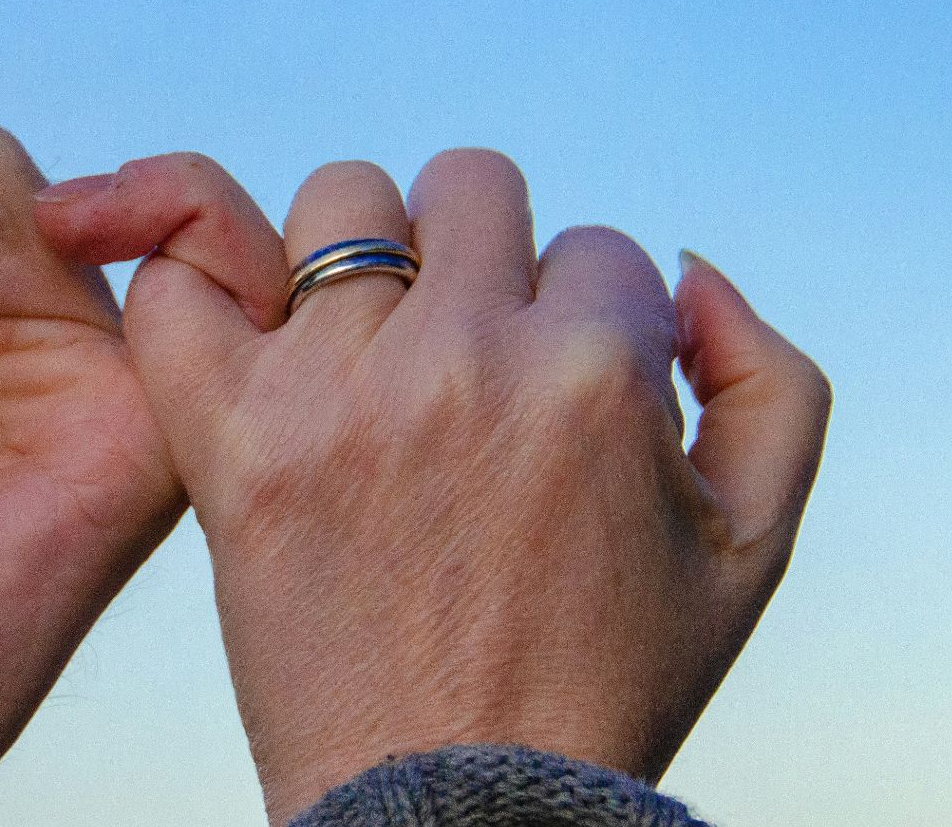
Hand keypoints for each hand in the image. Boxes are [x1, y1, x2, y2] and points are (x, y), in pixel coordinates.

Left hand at [37, 151, 831, 822]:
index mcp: (599, 371)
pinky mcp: (232, 441)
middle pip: (468, 186)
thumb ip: (768, 378)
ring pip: (340, 205)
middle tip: (466, 353)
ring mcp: (337, 393)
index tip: (558, 401)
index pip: (595, 247)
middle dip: (484, 258)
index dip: (588, 323)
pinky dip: (200, 283)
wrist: (453, 805)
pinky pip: (183, 289)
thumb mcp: (755, 545)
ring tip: (368, 352)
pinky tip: (247, 336)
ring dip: (362, 260)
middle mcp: (465, 360)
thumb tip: (685, 265)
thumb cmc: (606, 678)